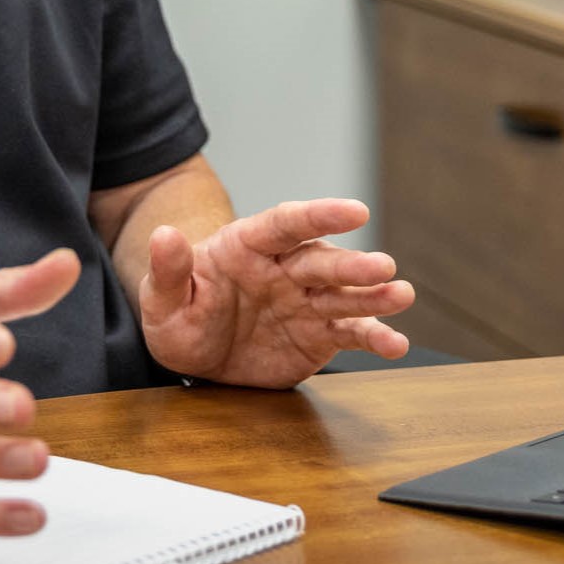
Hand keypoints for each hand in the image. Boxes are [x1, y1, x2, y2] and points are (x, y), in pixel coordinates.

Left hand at [138, 199, 413, 387]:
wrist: (197, 353)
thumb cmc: (180, 314)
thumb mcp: (162, 298)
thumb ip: (168, 270)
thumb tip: (163, 236)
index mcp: (250, 246)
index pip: (287, 224)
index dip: (321, 215)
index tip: (356, 211)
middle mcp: (286, 268)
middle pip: (323, 261)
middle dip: (352, 265)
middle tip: (383, 268)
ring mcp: (307, 301)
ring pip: (345, 295)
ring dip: (374, 295)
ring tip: (401, 296)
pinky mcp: (320, 335)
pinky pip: (351, 333)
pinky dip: (375, 337)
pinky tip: (395, 344)